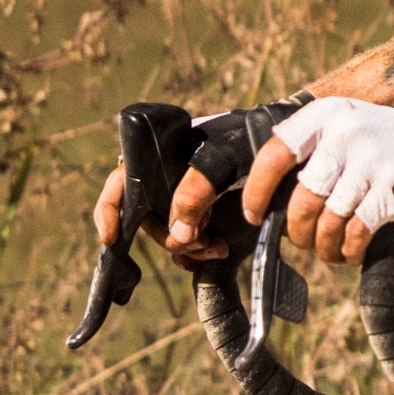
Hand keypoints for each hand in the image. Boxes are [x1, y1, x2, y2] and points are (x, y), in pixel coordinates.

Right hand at [91, 100, 303, 269]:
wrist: (285, 150)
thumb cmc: (250, 139)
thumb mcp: (222, 157)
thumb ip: (196, 189)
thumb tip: (178, 234)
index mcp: (159, 158)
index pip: (120, 184)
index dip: (108, 211)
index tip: (112, 238)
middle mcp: (166, 181)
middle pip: (147, 220)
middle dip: (169, 236)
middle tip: (201, 240)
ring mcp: (184, 202)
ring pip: (169, 235)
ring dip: (188, 247)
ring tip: (216, 246)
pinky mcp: (203, 219)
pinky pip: (187, 245)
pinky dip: (196, 254)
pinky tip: (214, 252)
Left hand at [243, 97, 393, 266]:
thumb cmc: (383, 141)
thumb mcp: (345, 125)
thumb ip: (309, 150)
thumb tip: (264, 198)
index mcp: (326, 115)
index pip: (275, 154)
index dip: (257, 190)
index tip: (254, 215)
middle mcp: (346, 134)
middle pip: (302, 199)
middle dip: (297, 231)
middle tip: (302, 240)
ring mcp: (372, 161)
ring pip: (329, 220)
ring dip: (324, 246)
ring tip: (330, 251)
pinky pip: (358, 232)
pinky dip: (350, 250)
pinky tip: (352, 252)